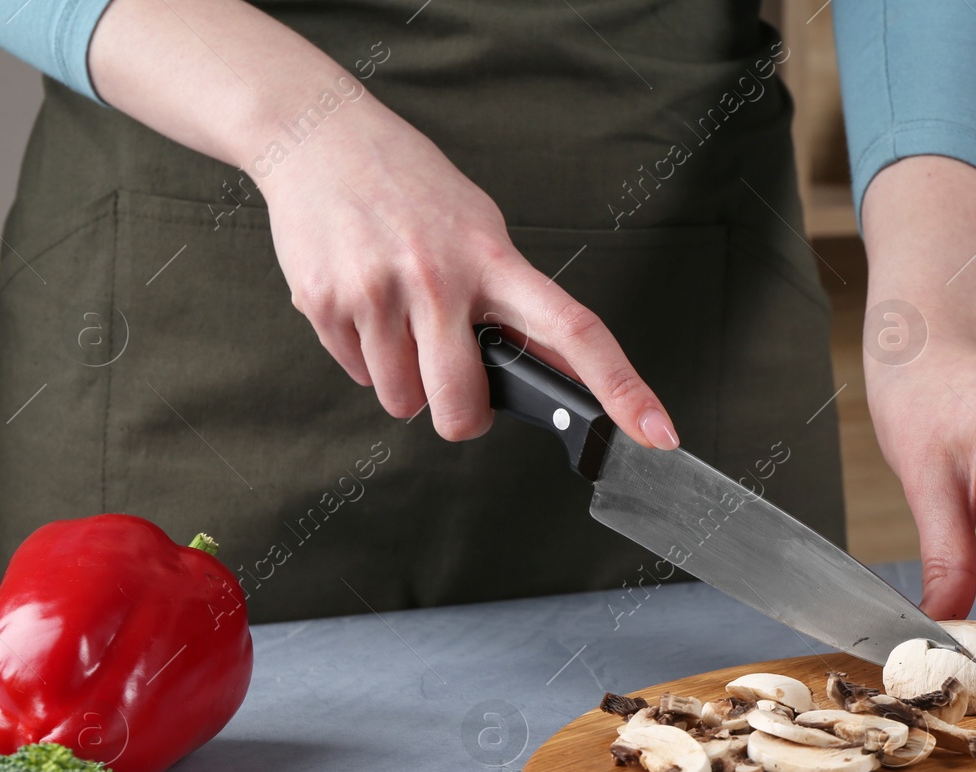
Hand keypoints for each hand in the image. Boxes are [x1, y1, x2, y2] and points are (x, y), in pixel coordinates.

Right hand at [89, 0, 677, 447]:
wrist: (318, 134)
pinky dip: (363, 357)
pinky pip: (356, 375)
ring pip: (402, 400)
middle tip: (456, 391)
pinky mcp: (326, 302)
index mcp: (494, 259)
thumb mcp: (479, 230)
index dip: (621, 389)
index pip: (575, 331)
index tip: (657, 432)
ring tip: (399, 320)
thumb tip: (552, 369)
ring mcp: (379, 291)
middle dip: (460, 418)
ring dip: (405, 382)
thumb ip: (511, 300)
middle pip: (462, 406)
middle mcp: (439, 277)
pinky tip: (364, 305)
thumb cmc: (408, 186)